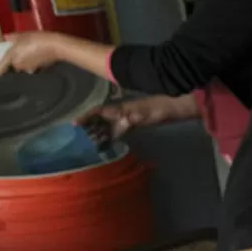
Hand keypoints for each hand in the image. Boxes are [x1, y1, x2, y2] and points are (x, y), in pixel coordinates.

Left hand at [0, 32, 66, 74]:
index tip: (1, 68)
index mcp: (12, 57)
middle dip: (15, 63)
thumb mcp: (24, 35)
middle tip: (20, 54)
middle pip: (13, 68)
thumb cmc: (38, 39)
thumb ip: (13, 37)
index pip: (0, 69)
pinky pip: (31, 68)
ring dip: (24, 63)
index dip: (0, 69)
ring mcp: (29, 69)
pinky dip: (33, 64)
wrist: (57, 46)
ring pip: (22, 68)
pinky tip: (38, 58)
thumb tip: (6, 37)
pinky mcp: (39, 70)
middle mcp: (18, 66)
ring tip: (30, 55)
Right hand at [79, 94, 193, 144]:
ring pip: (110, 125)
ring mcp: (130, 117)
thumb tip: (119, 125)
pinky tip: (109, 142)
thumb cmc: (161, 109)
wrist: (178, 107)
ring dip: (100, 132)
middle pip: (102, 119)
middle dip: (89, 127)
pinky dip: (112, 135)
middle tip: (78, 138)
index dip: (86, 117)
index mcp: (122, 108)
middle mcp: (122, 112)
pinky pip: (120, 129)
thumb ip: (132, 119)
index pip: (99, 112)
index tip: (74, 124)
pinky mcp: (137, 123)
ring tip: (89, 143)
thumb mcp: (146, 114)